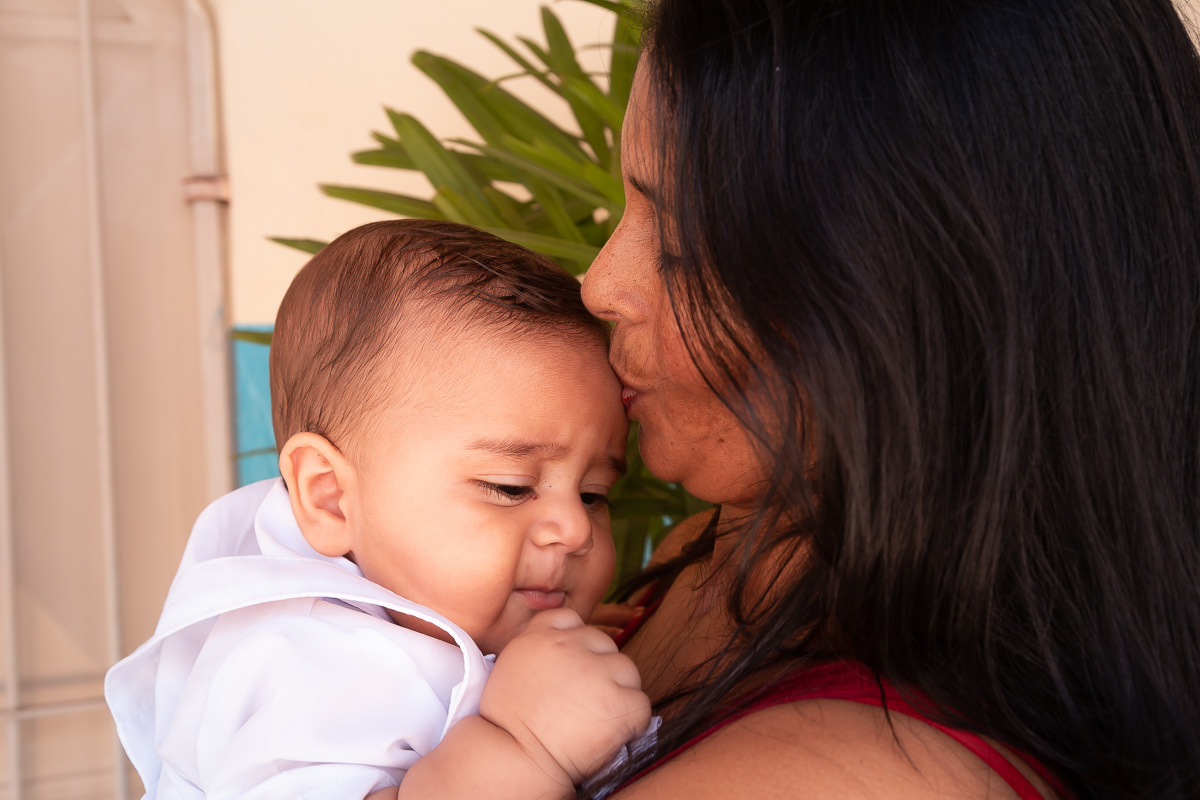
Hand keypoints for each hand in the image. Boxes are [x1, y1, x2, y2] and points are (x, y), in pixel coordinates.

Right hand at [480, 609, 651, 784]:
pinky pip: (641, 704)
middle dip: (600, 670)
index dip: (577, 645)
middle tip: (586, 702)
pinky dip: (633, 722)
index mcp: (540, 636)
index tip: (573, 669)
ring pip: (627, 671)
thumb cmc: (506, 724)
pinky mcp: (618, 702)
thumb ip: (538, 650)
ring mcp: (597, 672)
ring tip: (597, 719)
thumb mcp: (510, 668)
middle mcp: (571, 646)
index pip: (571, 620)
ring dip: (619, 692)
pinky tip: (613, 734)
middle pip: (605, 645)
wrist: (513, 759)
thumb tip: (567, 652)